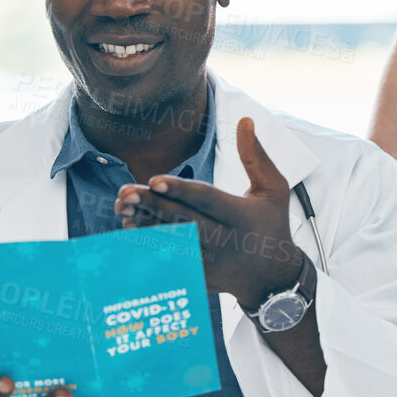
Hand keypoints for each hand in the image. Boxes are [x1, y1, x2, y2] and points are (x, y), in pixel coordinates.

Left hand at [115, 117, 304, 311]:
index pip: (207, 201)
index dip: (180, 190)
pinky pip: (170, 260)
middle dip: (153, 206)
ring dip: (144, 224)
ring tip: (122, 206)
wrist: (272, 276)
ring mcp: (211, 262)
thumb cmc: (272, 224)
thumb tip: (244, 119)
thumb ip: (255, 155)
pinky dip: (149, 244)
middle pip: (184, 221)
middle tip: (127, 192)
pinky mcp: (200, 276)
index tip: (154, 180)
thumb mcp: (274, 188)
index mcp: (241, 216)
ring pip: (172, 242)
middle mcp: (225, 241)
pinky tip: (130, 228)